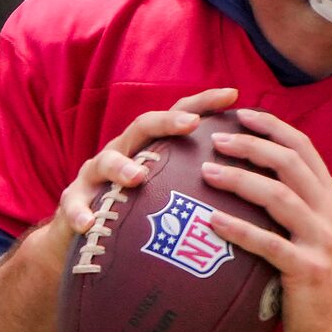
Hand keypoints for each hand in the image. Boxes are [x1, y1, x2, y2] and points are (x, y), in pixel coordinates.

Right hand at [45, 87, 240, 255]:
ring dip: (121, 167)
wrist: (81, 235)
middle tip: (191, 124)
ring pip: (104, 162)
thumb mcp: (168, 194)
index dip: (202, 104)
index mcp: (149, 148)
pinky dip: (79, 212)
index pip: (177, 117)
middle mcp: (121, 152)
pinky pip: (72, 205)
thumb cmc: (137, 214)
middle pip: (142, 127)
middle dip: (166, 122)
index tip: (233, 95)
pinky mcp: (72, 201)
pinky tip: (89, 223)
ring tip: (137, 177)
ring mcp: (94, 176)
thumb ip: (200, 185)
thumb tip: (258, 188)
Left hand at [197, 109, 331, 331]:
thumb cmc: (309, 281)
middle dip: (251, 145)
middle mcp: (330, 213)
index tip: (239, 112)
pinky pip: (269, 244)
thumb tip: (244, 172)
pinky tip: (210, 221)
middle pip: (290, 163)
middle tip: (214, 138)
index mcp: (330, 198)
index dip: (272, 127)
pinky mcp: (307, 270)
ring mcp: (322, 241)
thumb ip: (287, 204)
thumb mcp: (306, 233)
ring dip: (240, 180)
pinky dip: (239, 230)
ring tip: (206, 172)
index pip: (303, 148)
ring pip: (280, 197)